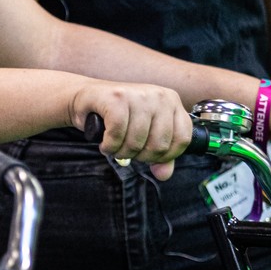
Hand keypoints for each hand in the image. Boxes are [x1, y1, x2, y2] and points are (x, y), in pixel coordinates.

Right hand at [69, 81, 190, 178]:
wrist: (88, 98)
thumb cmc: (118, 116)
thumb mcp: (145, 133)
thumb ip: (160, 155)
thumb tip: (163, 174)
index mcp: (172, 102)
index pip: (182, 139)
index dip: (166, 156)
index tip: (150, 156)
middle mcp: (159, 96)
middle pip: (159, 145)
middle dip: (139, 156)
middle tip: (128, 150)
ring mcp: (138, 94)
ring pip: (136, 142)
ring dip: (121, 152)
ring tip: (115, 146)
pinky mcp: (117, 97)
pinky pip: (117, 134)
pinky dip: (109, 145)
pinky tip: (105, 143)